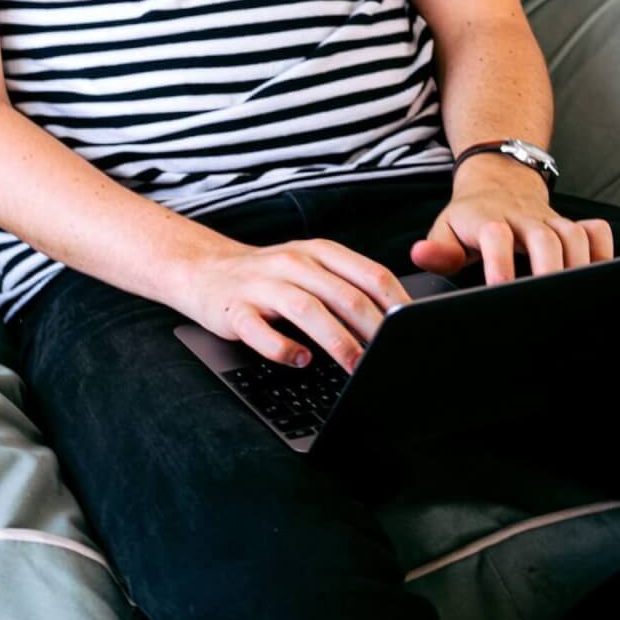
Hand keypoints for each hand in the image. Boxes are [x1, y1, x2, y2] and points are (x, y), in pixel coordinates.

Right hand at [181, 237, 414, 373]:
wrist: (206, 270)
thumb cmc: (270, 277)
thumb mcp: (311, 271)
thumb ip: (347, 288)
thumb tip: (395, 325)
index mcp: (319, 252)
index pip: (370, 275)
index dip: (397, 306)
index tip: (414, 334)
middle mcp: (293, 263)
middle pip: (344, 295)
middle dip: (373, 330)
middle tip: (390, 359)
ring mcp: (262, 284)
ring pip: (306, 309)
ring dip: (336, 340)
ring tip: (355, 366)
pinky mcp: (234, 308)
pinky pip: (259, 330)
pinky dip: (282, 346)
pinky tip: (299, 359)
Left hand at [411, 165, 613, 285]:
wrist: (496, 180)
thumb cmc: (469, 218)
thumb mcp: (446, 229)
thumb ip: (437, 249)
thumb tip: (420, 254)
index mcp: (488, 220)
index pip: (495, 235)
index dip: (499, 262)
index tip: (500, 289)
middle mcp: (522, 218)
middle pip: (543, 237)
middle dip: (549, 268)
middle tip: (546, 300)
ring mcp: (549, 220)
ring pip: (573, 235)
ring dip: (578, 265)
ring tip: (574, 297)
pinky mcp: (570, 223)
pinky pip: (595, 231)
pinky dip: (603, 250)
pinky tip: (600, 275)